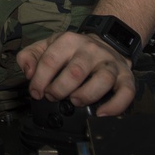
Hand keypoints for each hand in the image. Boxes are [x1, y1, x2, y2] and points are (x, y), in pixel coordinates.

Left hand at [17, 31, 135, 116]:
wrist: (106, 41)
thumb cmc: (73, 49)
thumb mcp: (47, 45)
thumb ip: (30, 56)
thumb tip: (28, 72)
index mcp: (68, 41)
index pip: (50, 60)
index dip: (40, 80)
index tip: (36, 92)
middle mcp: (91, 50)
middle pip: (75, 72)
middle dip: (60, 89)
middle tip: (53, 97)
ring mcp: (110, 63)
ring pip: (102, 80)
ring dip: (86, 96)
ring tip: (75, 101)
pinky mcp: (126, 76)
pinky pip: (126, 92)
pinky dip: (115, 105)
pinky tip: (102, 113)